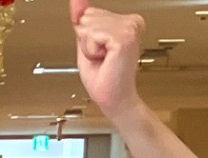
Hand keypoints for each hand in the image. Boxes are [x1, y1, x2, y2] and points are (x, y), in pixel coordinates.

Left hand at [73, 4, 145, 119]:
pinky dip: (91, 51)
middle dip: (86, 41)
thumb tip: (76, 1)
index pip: (90, 13)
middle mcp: (131, 22)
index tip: (100, 50)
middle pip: (88, 18)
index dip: (86, 35)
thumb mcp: (86, 43)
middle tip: (101, 57)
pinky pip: (92, 35)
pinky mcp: (124, 37)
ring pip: (88, 27)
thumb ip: (81, 19)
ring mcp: (130, 28)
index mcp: (126, 21)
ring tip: (103, 58)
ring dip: (89, 47)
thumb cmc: (103, 76)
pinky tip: (105, 58)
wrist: (113, 97)